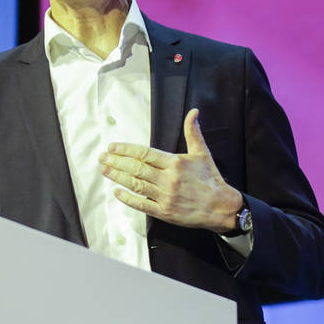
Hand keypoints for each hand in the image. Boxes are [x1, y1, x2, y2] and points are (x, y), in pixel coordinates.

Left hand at [99, 108, 243, 232]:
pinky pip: (141, 204)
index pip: (144, 153)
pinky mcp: (164, 211)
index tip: (112, 147)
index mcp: (175, 163)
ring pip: (136, 185)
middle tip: (102, 157)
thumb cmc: (210, 179)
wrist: (221, 207)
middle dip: (116, 162)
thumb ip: (193, 132)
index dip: (125, 149)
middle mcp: (168, 179)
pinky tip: (117, 192)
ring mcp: (165, 196)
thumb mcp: (202, 153)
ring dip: (118, 177)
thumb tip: (193, 112)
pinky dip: (128, 198)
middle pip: (136, 168)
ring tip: (105, 170)